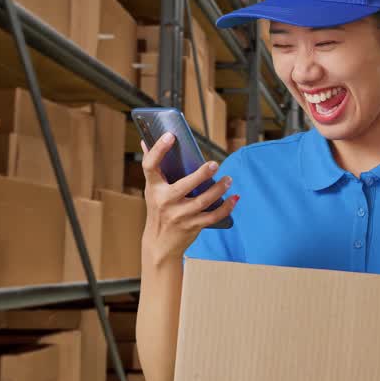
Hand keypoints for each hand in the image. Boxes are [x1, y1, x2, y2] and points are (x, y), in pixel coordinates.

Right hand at [140, 135, 237, 264]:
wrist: (159, 244)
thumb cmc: (157, 210)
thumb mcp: (151, 190)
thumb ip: (153, 168)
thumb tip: (145, 140)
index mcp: (153, 188)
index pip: (150, 166)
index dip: (158, 150)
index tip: (170, 135)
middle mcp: (165, 202)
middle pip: (184, 186)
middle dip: (201, 175)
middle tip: (214, 164)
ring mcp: (179, 216)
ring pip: (203, 201)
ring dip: (218, 189)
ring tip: (228, 179)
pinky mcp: (193, 226)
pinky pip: (213, 216)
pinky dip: (226, 207)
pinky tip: (234, 198)